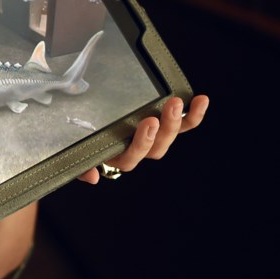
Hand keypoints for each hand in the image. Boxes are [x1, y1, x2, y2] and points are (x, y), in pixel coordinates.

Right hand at [77, 94, 208, 183]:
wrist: (86, 124)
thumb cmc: (82, 139)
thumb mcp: (78, 151)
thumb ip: (81, 165)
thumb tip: (92, 177)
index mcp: (117, 157)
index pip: (131, 157)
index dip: (143, 142)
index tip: (149, 122)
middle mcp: (137, 150)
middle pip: (155, 148)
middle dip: (166, 127)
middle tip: (169, 105)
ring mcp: (153, 138)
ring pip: (168, 137)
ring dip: (177, 120)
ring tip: (178, 101)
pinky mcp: (163, 126)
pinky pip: (182, 125)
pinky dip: (193, 115)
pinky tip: (201, 101)